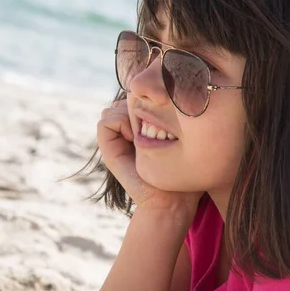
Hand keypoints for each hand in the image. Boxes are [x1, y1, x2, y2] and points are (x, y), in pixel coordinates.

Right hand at [97, 98, 203, 214]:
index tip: (164, 110)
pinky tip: (135, 135)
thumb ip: (174, 115)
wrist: (171, 201)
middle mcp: (127, 133)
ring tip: (145, 129)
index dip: (146, 98)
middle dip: (136, 104)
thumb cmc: (185, 172)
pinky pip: (104, 121)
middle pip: (121, 100)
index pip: (134, 97)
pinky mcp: (109, 151)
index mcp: (142, 129)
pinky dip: (118, 122)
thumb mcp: (183, 138)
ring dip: (127, 112)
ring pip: (111, 108)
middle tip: (155, 120)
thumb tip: (169, 89)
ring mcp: (117, 141)